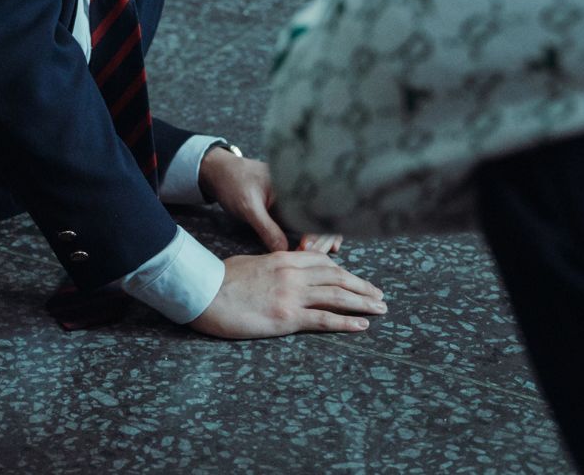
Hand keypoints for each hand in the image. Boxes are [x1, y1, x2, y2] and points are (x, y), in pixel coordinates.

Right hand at [190, 250, 385, 338]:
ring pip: (337, 296)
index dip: (344, 271)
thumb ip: (270, 265)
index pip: (323, 262)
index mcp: (283, 258)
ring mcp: (292, 295)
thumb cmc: (219, 279)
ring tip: (380, 309)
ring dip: (363, 303)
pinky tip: (362, 326)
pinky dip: (347, 323)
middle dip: (362, 286)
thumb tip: (278, 269)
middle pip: (337, 278)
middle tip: (379, 294)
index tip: (356, 279)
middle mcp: (293, 274)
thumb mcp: (249, 263)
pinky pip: (324, 319)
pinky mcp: (287, 317)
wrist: (203, 292)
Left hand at [198, 148, 341, 254]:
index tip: (305, 248)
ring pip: (321, 222)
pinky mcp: (293, 210)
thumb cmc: (234, 183)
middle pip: (327, 216)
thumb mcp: (249, 206)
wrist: (222, 173)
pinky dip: (316, 237)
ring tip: (312, 256)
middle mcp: (303, 190)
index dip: (317, 231)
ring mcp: (299, 200)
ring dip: (322, 240)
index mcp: (296, 183)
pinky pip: (309, 224)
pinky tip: (315, 250)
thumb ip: (267, 228)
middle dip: (323, 238)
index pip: (320, 208)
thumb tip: (285, 253)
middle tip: (307, 254)